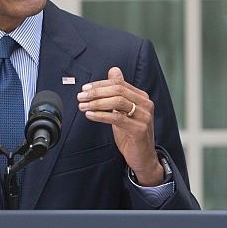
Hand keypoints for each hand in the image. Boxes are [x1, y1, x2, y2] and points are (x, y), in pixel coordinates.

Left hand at [77, 66, 164, 185]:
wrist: (143, 157)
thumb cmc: (131, 134)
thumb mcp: (123, 110)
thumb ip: (118, 92)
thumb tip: (113, 70)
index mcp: (141, 97)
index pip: (119, 84)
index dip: (100, 85)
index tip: (85, 88)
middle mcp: (145, 104)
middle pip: (117, 90)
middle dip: (96, 92)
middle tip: (81, 96)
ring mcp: (144, 116)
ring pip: (117, 102)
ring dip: (96, 103)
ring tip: (83, 106)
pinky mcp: (139, 129)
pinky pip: (117, 118)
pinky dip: (101, 115)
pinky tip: (90, 115)